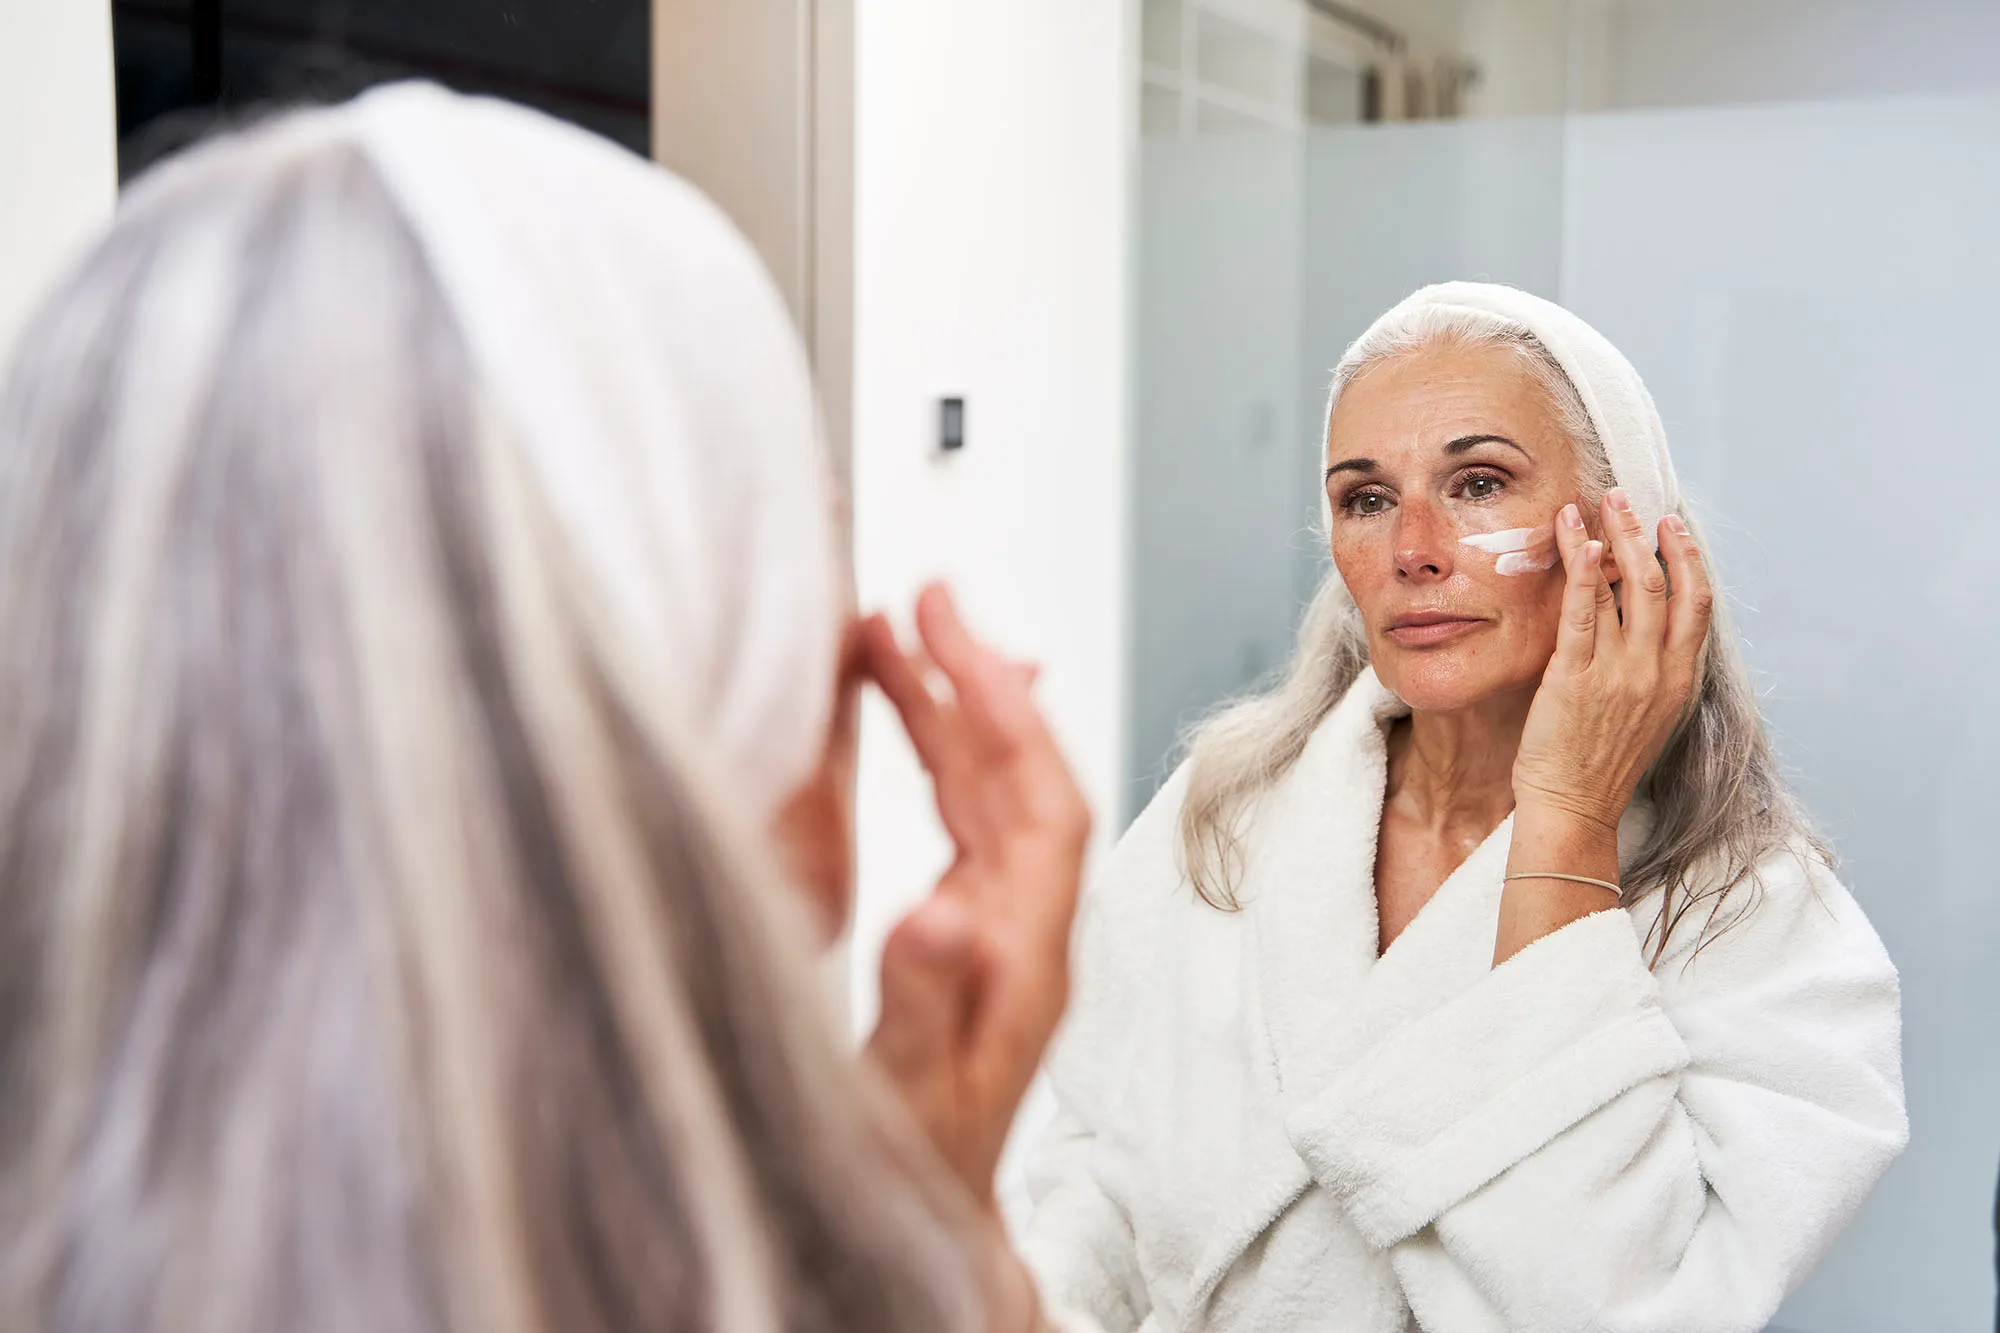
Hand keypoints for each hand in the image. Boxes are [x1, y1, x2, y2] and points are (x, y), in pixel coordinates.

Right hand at [861, 584, 1090, 1210]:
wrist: (924, 1219)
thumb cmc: (914, 1166)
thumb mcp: (909, 1092)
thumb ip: (927, 1004)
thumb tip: (934, 911)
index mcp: (1026, 952)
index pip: (1040, 801)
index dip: (1004, 711)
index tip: (953, 637)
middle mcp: (1023, 923)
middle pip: (1017, 773)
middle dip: (973, 678)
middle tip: (922, 597)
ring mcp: (997, 920)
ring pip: (985, 785)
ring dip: (946, 704)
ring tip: (888, 634)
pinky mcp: (967, 925)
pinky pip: (959, 814)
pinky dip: (929, 752)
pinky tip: (896, 718)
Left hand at [1512, 489, 1713, 832]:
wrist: (1574, 808)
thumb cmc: (1602, 764)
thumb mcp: (1649, 715)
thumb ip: (1655, 670)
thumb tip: (1646, 625)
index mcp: (1679, 681)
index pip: (1698, 605)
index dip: (1688, 559)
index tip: (1673, 527)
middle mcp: (1655, 672)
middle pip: (1663, 584)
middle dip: (1646, 534)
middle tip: (1628, 499)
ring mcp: (1618, 673)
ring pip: (1626, 589)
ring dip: (1611, 538)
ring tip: (1597, 505)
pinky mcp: (1574, 678)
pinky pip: (1584, 614)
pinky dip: (1584, 574)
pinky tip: (1578, 542)